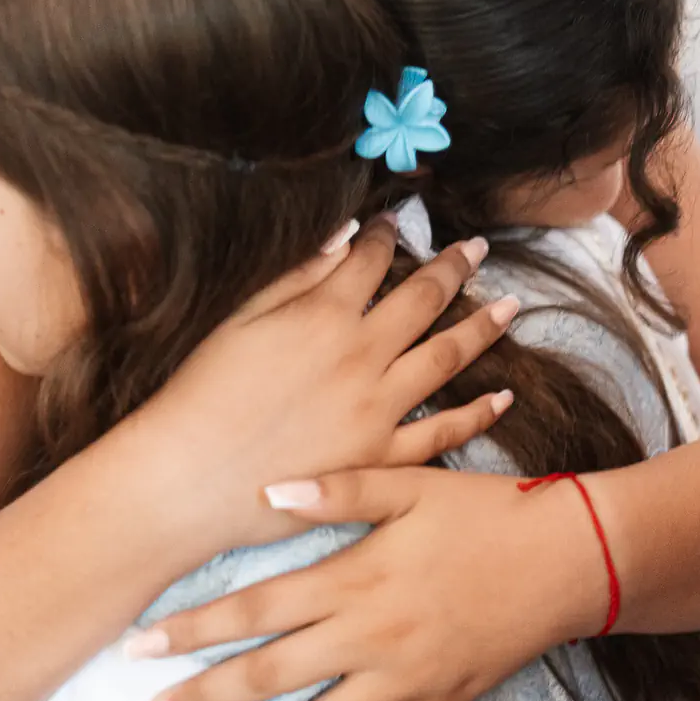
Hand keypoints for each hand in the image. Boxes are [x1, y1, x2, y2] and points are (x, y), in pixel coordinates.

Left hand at [131, 465, 603, 700]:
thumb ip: (338, 490)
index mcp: (355, 578)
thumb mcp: (411, 485)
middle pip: (270, 675)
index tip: (137, 648)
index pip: (254, 609)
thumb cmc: (487, 511)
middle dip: (202, 698)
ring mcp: (406, 679)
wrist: (571, 558)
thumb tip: (267, 493)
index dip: (192, 629)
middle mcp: (370, 636)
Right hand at [150, 216, 518, 552]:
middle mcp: (362, 355)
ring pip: (447, 356)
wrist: (188, 478)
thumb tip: (346, 235)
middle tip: (478, 249)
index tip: (400, 222)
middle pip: (424, 298)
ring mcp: (378, 408)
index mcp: (323, 314)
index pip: (371, 260)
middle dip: (454, 267)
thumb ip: (296, 276)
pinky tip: (503, 395)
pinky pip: (443, 431)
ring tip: (511, 305)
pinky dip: (478, 412)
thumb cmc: (200, 396)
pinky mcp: (383, 459)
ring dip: (483, 326)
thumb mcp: (239, 319)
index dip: (389, 235)